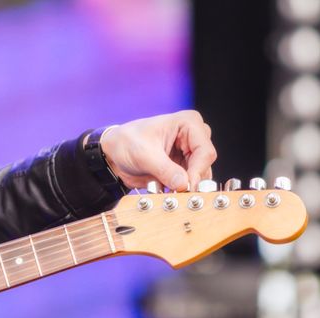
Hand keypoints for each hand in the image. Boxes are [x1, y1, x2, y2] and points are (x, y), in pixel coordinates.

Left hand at [100, 110, 216, 191]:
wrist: (113, 153)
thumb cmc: (126, 142)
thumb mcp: (144, 155)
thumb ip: (165, 170)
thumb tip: (185, 185)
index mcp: (188, 123)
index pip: (205, 151)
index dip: (198, 171)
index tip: (186, 187)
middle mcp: (194, 136)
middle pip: (205, 165)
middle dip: (190, 180)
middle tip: (175, 192)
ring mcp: (189, 153)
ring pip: (199, 177)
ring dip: (182, 187)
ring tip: (161, 187)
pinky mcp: (183, 167)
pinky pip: (189, 183)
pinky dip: (176, 189)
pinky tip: (160, 187)